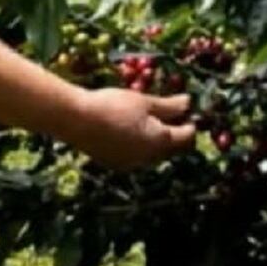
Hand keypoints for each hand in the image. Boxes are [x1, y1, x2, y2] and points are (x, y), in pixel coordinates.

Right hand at [68, 88, 196, 169]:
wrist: (76, 120)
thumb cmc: (113, 106)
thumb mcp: (144, 101)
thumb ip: (169, 105)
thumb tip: (189, 103)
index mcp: (161, 142)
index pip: (187, 137)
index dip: (191, 123)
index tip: (188, 111)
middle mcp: (149, 158)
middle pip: (171, 149)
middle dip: (174, 133)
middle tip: (170, 114)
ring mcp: (132, 164)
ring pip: (153, 154)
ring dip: (156, 140)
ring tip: (147, 120)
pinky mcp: (115, 164)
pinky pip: (135, 156)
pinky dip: (138, 145)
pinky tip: (127, 130)